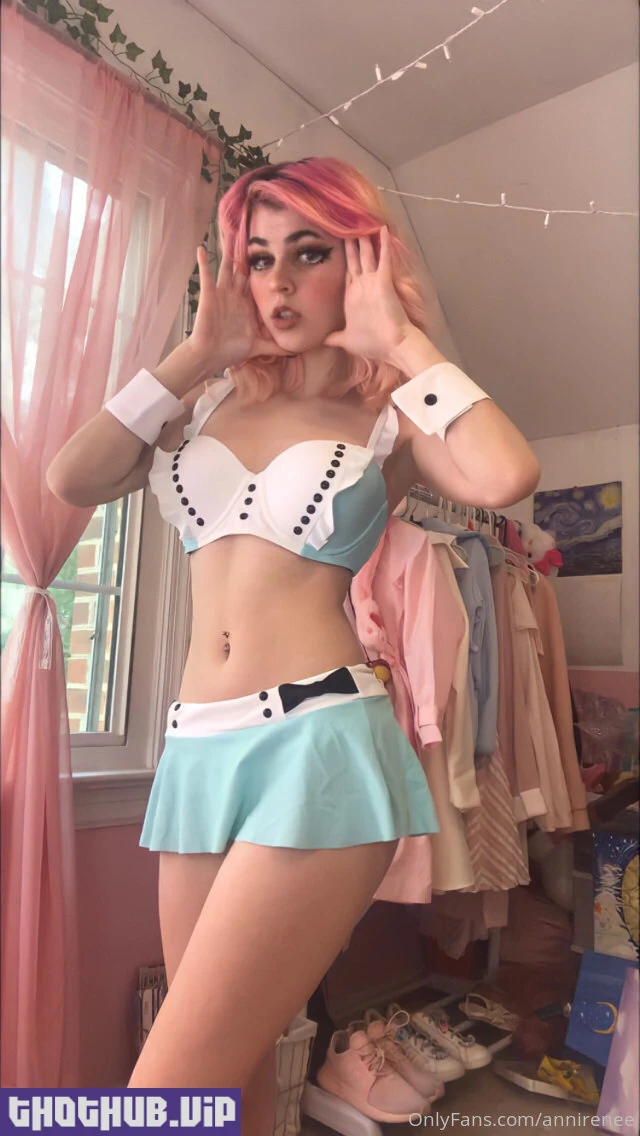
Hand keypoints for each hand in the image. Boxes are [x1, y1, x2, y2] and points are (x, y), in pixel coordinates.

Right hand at [188, 245, 294, 369]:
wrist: (210, 356)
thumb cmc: (231, 350)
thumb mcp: (259, 346)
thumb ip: (276, 347)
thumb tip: (296, 351)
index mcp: (247, 305)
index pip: (256, 283)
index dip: (263, 269)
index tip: (272, 253)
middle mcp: (235, 296)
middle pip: (242, 270)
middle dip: (247, 255)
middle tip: (252, 234)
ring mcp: (222, 294)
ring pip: (226, 268)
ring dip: (228, 252)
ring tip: (231, 233)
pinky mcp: (209, 295)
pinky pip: (206, 275)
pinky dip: (203, 262)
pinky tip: (201, 248)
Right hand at [323, 226, 413, 361]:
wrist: (391, 344)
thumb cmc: (371, 343)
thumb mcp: (346, 341)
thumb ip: (333, 338)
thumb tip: (321, 341)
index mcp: (348, 297)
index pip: (345, 272)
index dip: (343, 257)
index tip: (340, 244)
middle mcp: (357, 286)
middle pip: (353, 259)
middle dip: (350, 241)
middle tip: (347, 224)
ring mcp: (370, 283)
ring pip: (366, 255)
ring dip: (363, 238)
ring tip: (361, 222)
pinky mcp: (384, 281)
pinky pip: (384, 258)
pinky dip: (384, 243)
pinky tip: (382, 228)